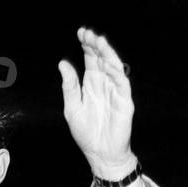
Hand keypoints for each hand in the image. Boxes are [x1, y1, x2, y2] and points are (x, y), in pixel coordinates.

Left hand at [59, 27, 135, 179]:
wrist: (99, 153)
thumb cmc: (86, 133)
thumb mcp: (72, 108)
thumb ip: (69, 87)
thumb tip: (63, 63)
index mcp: (92, 83)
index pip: (91, 59)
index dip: (87, 45)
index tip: (81, 33)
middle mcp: (105, 83)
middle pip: (102, 59)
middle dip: (96, 45)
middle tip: (88, 34)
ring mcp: (115, 91)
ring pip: (114, 67)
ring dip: (107, 54)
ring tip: (99, 42)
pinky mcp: (124, 101)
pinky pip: (122, 83)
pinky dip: (116, 72)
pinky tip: (108, 64)